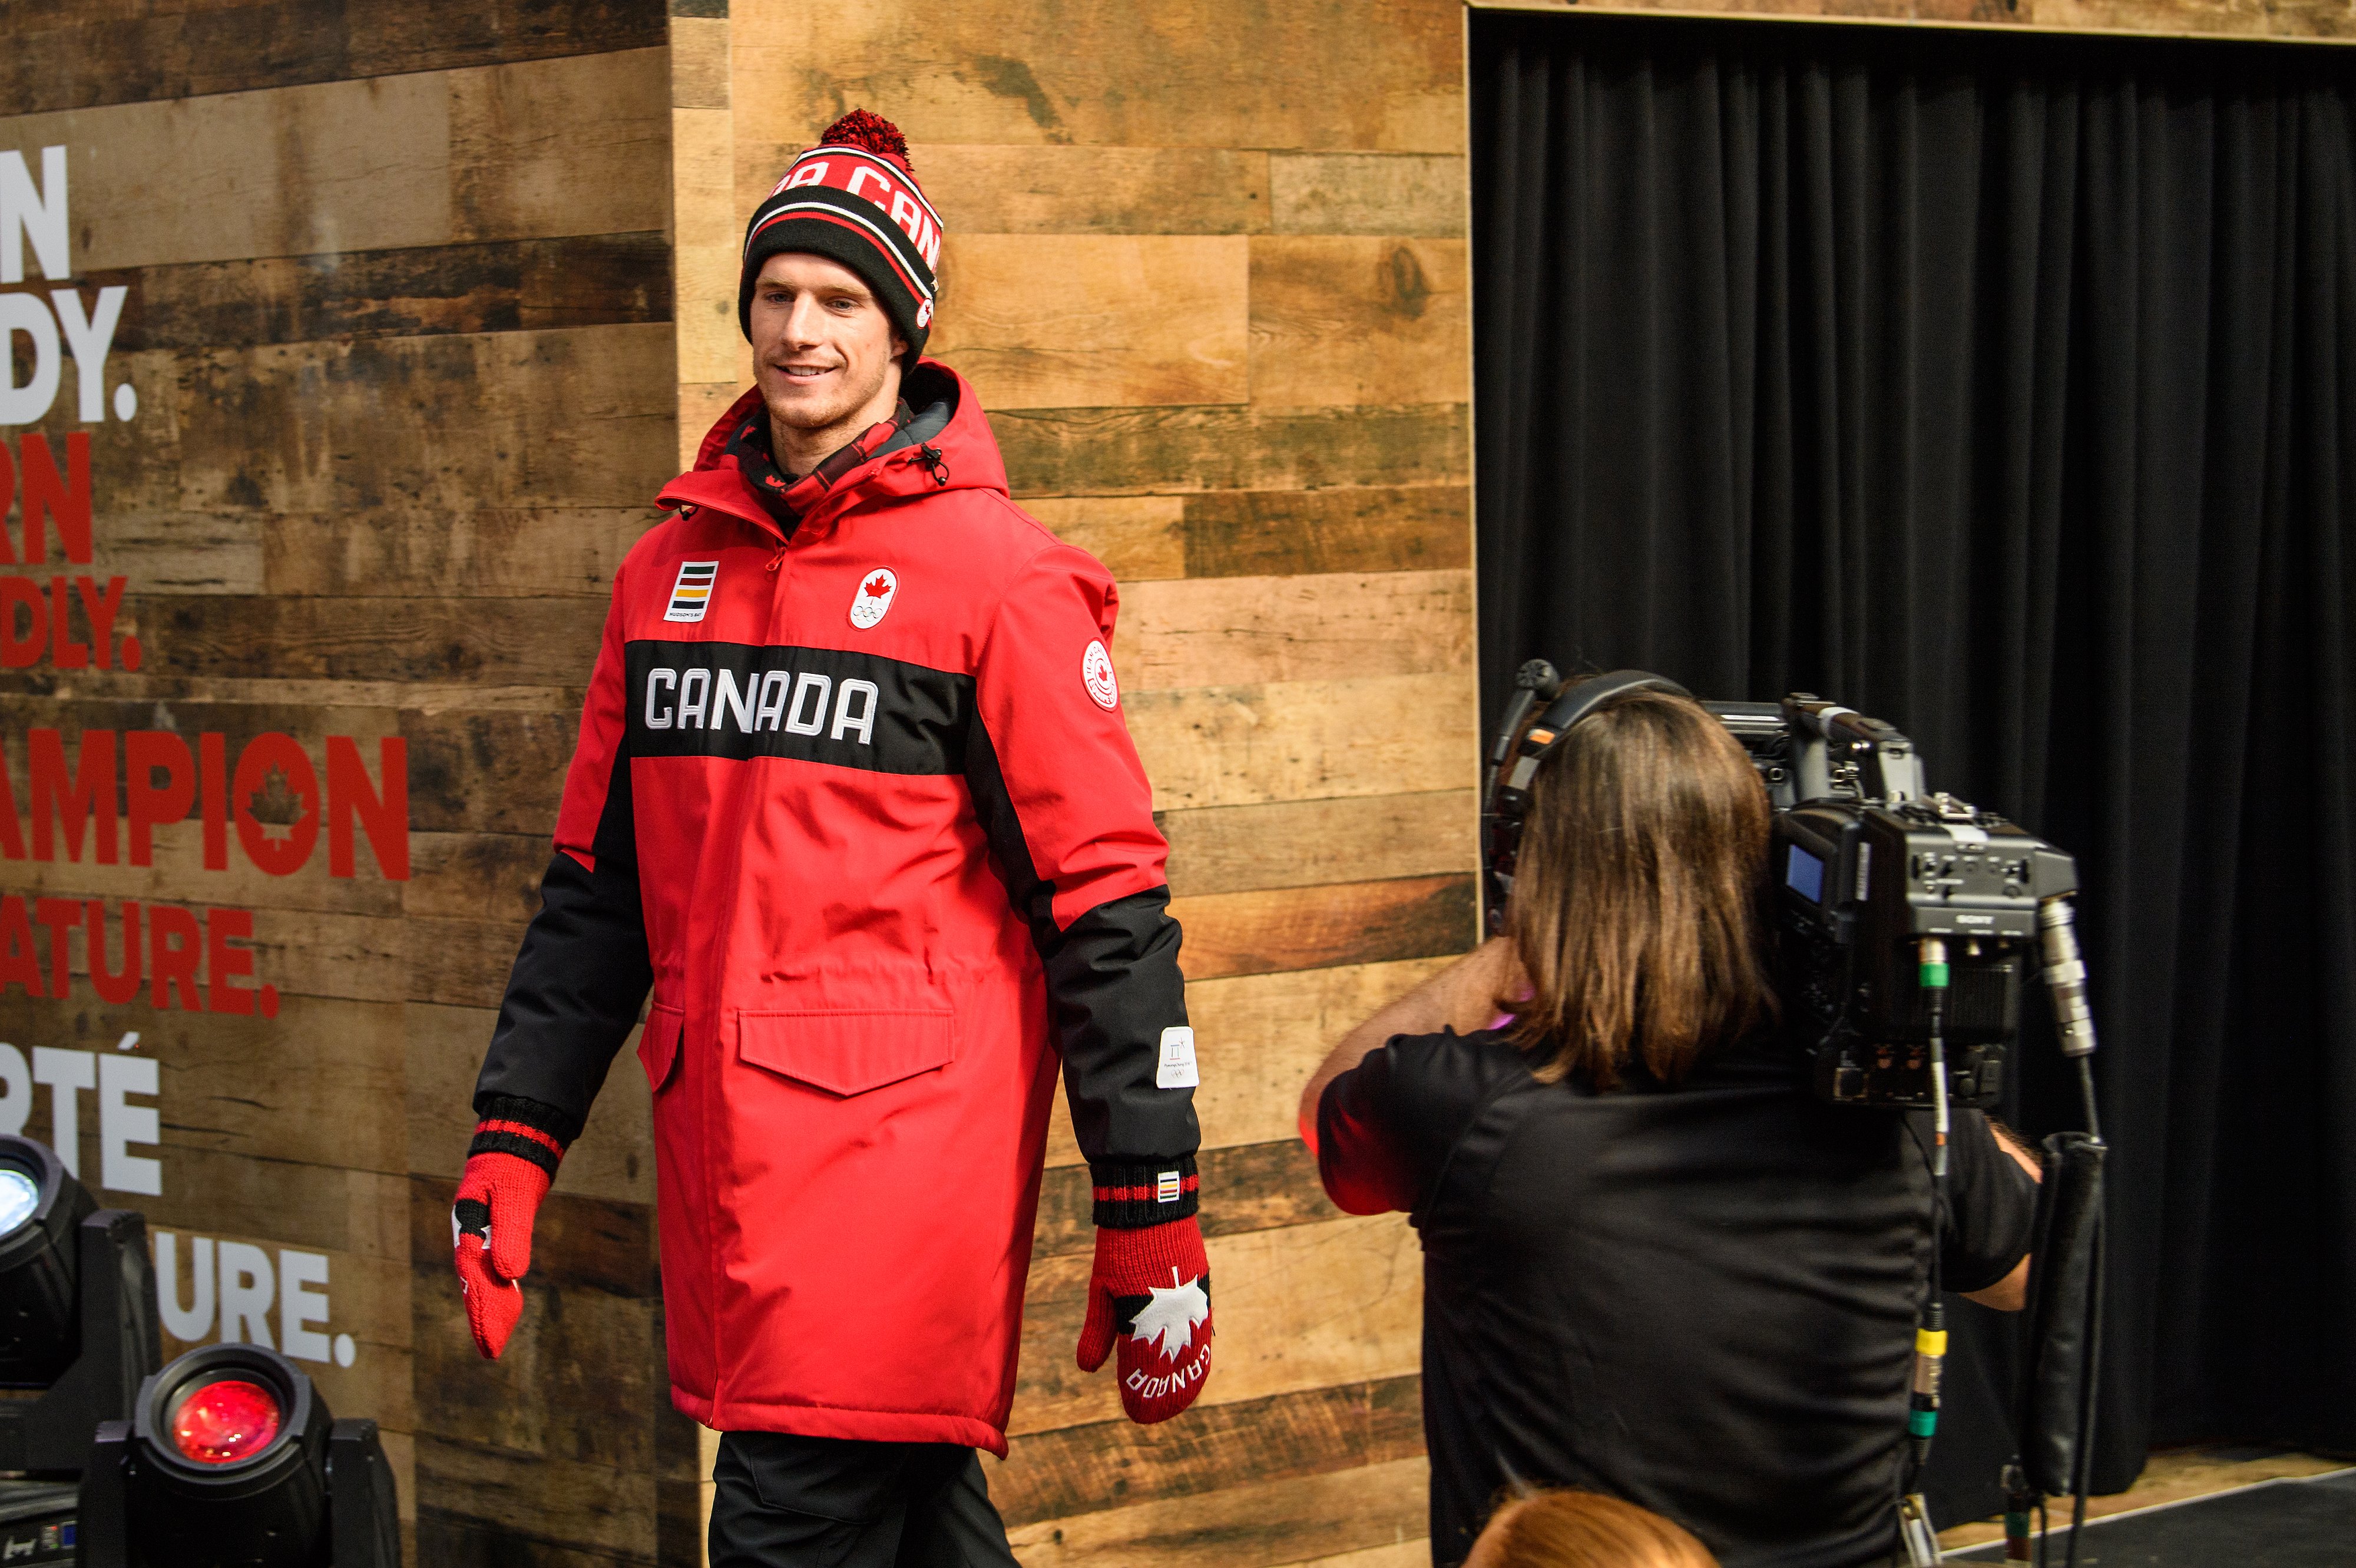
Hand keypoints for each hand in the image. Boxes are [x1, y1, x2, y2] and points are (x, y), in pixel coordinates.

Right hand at [451, 1113, 565, 1358]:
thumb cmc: (513, 1166)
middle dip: (482, 1316)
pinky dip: (497, 1287)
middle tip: (490, 1352)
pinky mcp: (492, 1232)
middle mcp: (470, 1236)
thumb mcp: (514, 1198)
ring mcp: (479, 1234)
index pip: (475, 1277)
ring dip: (488, 1306)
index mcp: (470, 1229)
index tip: (489, 1340)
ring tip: (493, 1339)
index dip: (482, 1309)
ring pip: (481, 1278)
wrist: (515, 1140)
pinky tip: (506, 1303)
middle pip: (475, 1283)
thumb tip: (510, 1274)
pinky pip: (490, 1267)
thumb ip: (511, 1234)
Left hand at [1076, 1216, 1212, 1423]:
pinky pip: (1204, 1328)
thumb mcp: (1101, 1290)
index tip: (1138, 1414)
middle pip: (1172, 1366)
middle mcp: (1171, 1315)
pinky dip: (1201, 1350)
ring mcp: (1190, 1302)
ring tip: (1183, 1394)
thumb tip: (1087, 1369)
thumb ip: (1099, 1331)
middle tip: (1157, 1413)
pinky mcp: (1201, 1288)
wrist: (1151, 1207)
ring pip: (1193, 1350)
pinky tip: (1200, 1360)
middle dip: (1165, 1391)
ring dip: (1188, 1375)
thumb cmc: (1120, 1249)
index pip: (1144, 1369)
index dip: (1141, 1393)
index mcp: (1143, 1317)